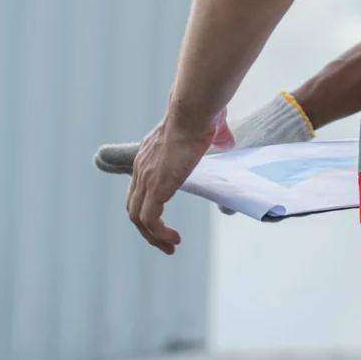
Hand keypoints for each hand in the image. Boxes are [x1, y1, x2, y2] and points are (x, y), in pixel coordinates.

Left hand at [126, 109, 229, 253]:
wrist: (194, 113)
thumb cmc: (203, 115)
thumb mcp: (210, 129)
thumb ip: (217, 137)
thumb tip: (227, 141)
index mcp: (149, 156)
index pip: (138, 189)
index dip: (148, 207)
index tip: (162, 220)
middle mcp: (141, 168)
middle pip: (133, 207)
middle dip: (148, 230)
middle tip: (166, 242)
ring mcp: (147, 178)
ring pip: (138, 218)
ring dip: (153, 237)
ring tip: (171, 246)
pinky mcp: (156, 188)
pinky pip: (150, 220)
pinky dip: (159, 234)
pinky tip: (175, 239)